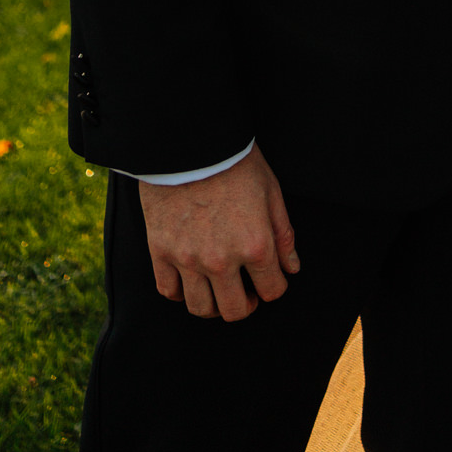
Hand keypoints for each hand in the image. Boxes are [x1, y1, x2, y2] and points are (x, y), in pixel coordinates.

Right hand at [138, 144, 298, 320]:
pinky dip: (179, 292)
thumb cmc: (235, 161)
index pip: (272, 291)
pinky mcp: (160, 251)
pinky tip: (190, 280)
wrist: (191, 141)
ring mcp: (188, 259)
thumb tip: (291, 267)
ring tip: (218, 289)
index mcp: (255, 244)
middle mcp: (222, 260)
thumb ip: (283, 234)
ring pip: (201, 308)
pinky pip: (168, 291)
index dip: (275, 288)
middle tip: (246, 292)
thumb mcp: (271, 192)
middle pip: (235, 311)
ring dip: (214, 305)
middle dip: (246, 305)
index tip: (271, 280)